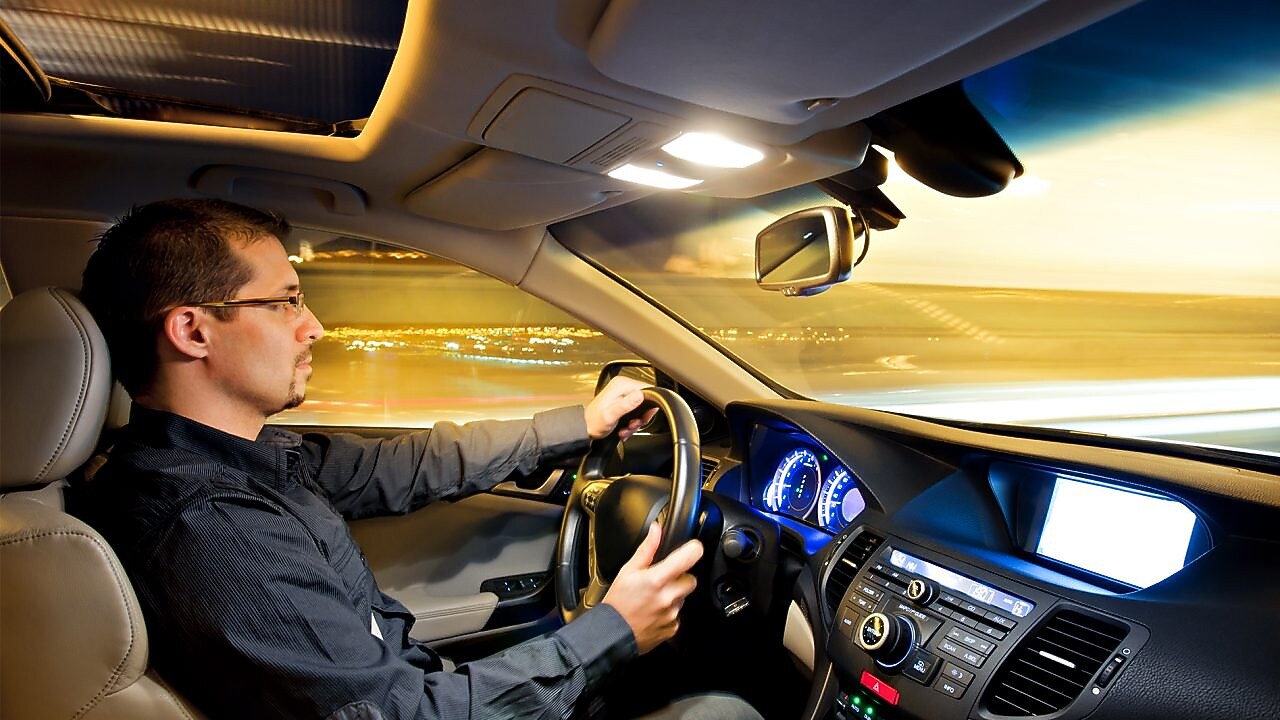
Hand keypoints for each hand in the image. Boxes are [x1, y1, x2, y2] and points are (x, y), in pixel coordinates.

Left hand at [584, 376, 657, 440]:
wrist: (585, 428)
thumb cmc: (594, 422)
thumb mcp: (610, 415)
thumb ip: (626, 405)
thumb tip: (640, 395)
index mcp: (621, 384)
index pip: (648, 389)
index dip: (650, 405)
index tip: (643, 417)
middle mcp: (623, 386)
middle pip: (646, 400)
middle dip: (641, 417)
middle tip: (632, 425)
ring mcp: (623, 394)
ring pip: (642, 409)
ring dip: (636, 422)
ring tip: (625, 428)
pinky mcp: (623, 402)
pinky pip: (635, 412)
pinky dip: (632, 422)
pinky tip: (624, 428)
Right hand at [602, 522, 702, 654]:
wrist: (612, 633)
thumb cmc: (617, 602)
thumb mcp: (628, 570)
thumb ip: (647, 548)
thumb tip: (656, 529)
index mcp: (657, 579)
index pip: (690, 557)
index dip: (693, 550)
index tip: (691, 549)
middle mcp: (668, 597)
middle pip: (691, 579)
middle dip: (681, 577)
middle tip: (663, 580)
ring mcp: (672, 614)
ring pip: (684, 598)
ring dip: (674, 595)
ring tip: (654, 598)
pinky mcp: (673, 628)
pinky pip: (678, 615)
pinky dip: (669, 612)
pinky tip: (654, 611)